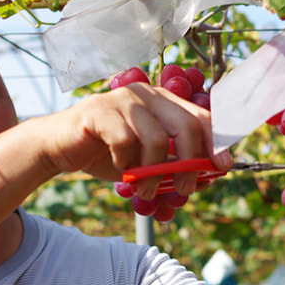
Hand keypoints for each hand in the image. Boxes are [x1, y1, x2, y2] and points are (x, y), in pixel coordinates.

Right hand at [40, 83, 230, 198]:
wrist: (61, 148)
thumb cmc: (108, 154)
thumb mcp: (147, 160)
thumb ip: (174, 162)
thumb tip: (209, 176)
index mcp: (163, 101)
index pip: (201, 116)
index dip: (217, 141)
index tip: (224, 167)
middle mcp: (147, 94)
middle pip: (186, 125)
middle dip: (191, 162)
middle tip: (185, 189)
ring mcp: (122, 99)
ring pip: (156, 138)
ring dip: (155, 172)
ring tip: (146, 190)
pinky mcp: (99, 111)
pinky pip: (125, 141)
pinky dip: (126, 162)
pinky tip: (121, 169)